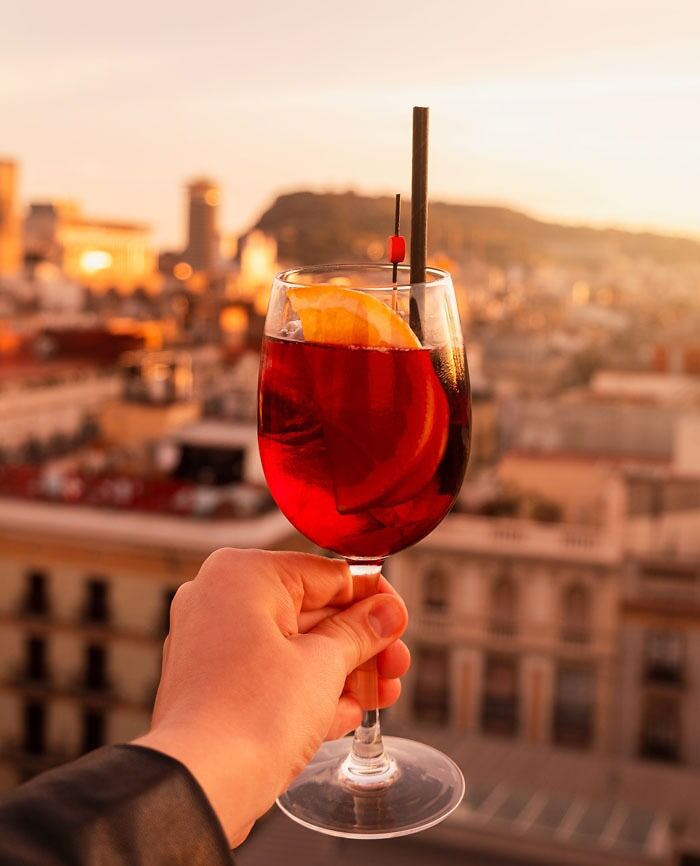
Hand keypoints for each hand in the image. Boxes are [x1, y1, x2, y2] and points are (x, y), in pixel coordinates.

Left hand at [134, 548, 408, 845]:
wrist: (200, 787)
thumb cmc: (248, 716)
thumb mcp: (323, 664)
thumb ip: (360, 631)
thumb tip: (386, 614)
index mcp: (243, 575)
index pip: (326, 574)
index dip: (371, 597)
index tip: (397, 617)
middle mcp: (220, 600)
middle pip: (311, 611)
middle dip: (360, 642)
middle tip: (395, 661)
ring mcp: (211, 644)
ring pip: (293, 646)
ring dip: (342, 670)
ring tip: (381, 693)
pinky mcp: (212, 685)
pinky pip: (271, 676)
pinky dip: (308, 691)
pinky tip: (347, 712)